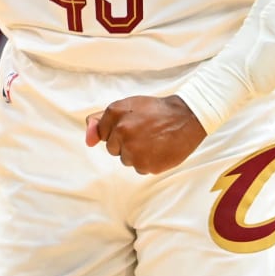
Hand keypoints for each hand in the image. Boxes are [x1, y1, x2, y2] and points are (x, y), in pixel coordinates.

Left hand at [85, 95, 205, 174]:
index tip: (134, 126)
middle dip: (126, 143)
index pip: (103, 134)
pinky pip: (140, 169)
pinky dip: (149, 162)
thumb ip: (101, 121)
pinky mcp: (146, 165)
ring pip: (126, 160)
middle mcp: (121, 132)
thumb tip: (88, 141)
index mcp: (115, 113)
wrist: (187, 117)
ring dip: (137, 154)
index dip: (119, 132)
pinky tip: (159, 149)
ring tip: (153, 140)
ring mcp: (134, 150)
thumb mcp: (127, 106)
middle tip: (145, 132)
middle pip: (113, 149)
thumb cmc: (156, 111)